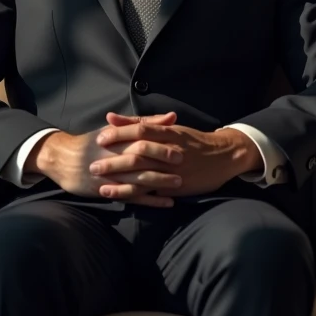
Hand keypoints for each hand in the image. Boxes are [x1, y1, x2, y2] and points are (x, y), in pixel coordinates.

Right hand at [33, 113, 184, 207]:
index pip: (142, 138)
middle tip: (183, 162)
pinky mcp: (109, 191)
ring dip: (160, 182)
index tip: (181, 145)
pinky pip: (133, 197)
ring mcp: (112, 176)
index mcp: (117, 139)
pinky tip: (167, 202)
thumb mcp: (115, 129)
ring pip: (138, 180)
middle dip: (163, 161)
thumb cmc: (94, 142)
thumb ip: (144, 122)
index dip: (161, 142)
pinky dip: (151, 201)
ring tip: (179, 183)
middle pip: (141, 159)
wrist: (64, 160)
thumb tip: (172, 116)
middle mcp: (114, 157)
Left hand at [90, 113, 245, 199]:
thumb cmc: (192, 140)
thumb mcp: (169, 128)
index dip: (119, 134)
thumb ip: (138, 122)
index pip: (139, 130)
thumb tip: (111, 117)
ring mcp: (172, 170)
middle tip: (93, 165)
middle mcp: (168, 151)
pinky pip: (152, 191)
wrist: (223, 156)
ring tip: (101, 186)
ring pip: (143, 176)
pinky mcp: (175, 186)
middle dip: (114, 161)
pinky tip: (121, 198)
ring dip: (121, 182)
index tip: (100, 138)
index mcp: (167, 133)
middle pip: (138, 154)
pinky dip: (136, 195)